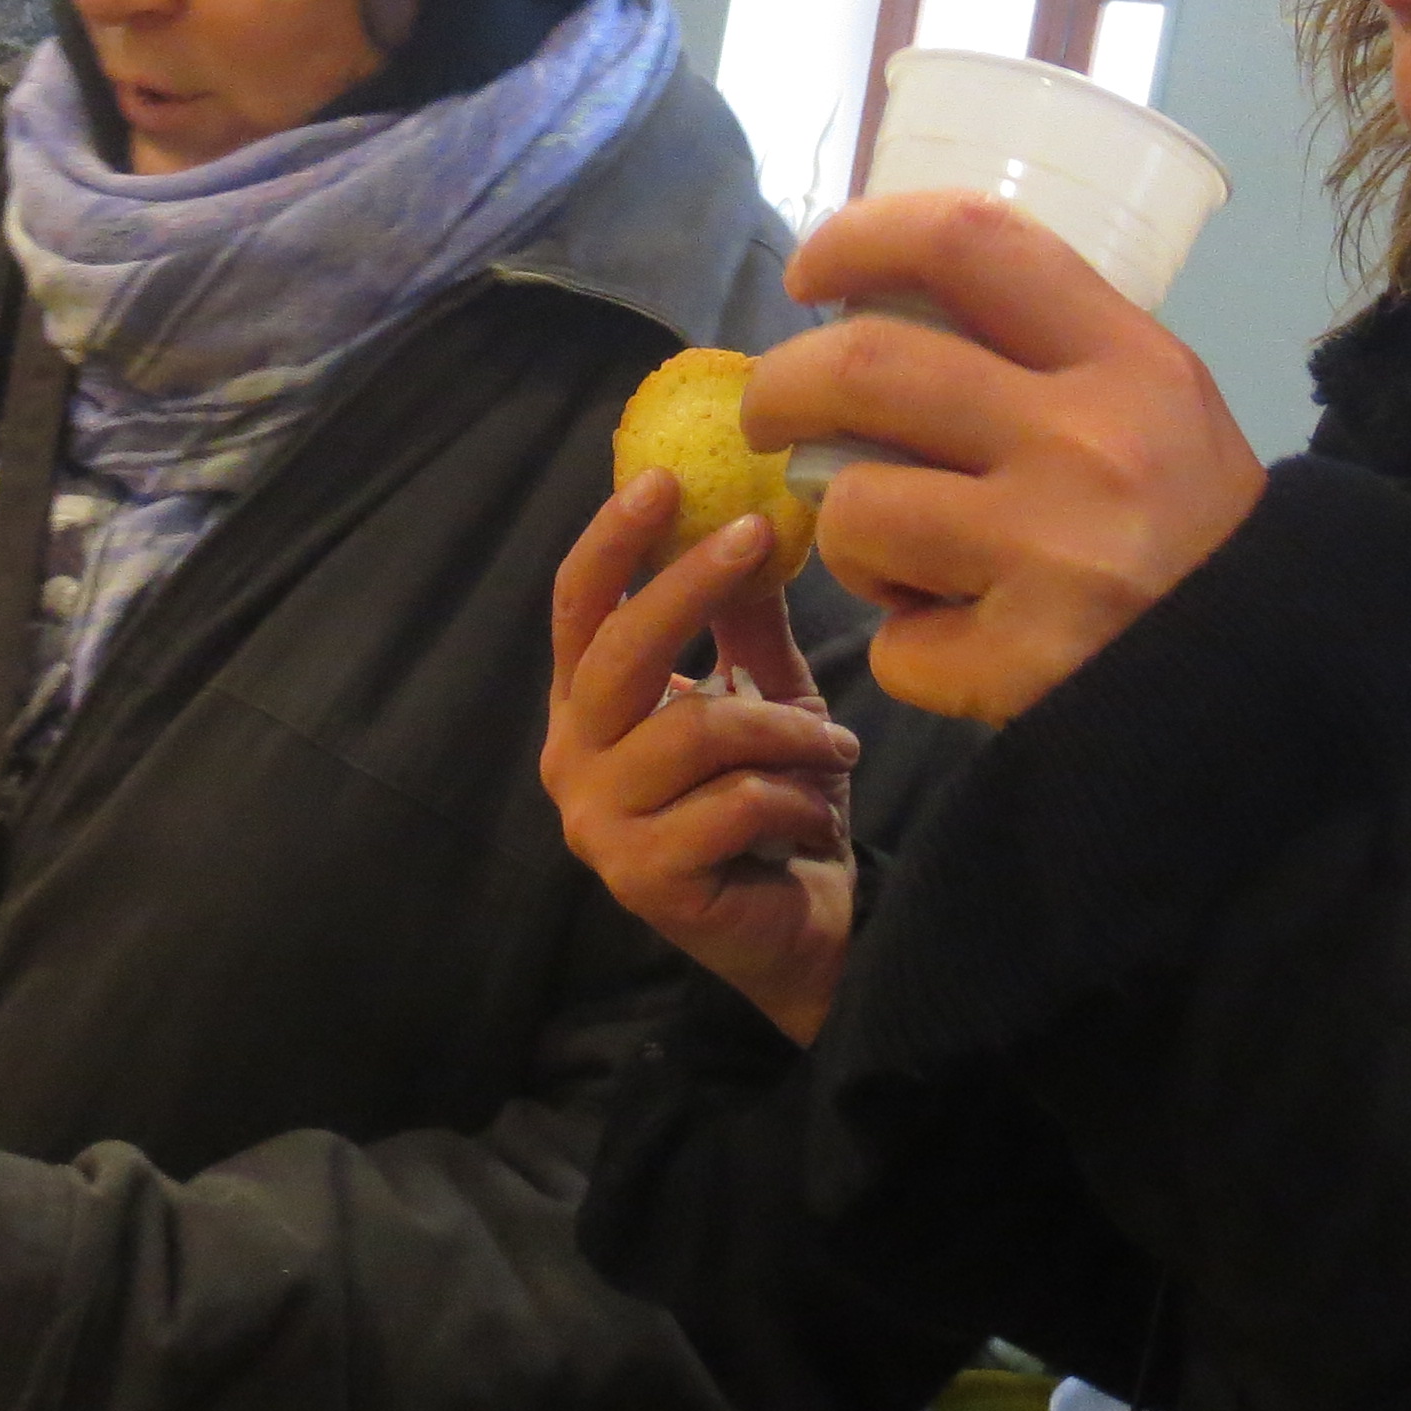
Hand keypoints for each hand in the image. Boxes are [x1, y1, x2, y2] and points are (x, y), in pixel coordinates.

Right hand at [545, 472, 863, 1044]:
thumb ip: (746, 622)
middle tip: (755, 536)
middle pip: (618, 651)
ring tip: (838, 746)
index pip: (575, 608)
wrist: (803, 933)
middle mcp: (572, 761)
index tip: (662, 477)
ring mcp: (599, 825)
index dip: (610, 540)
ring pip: (697, 729)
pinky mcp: (643, 878)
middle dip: (689, 586)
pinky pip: (732, 801)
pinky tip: (817, 814)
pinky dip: (793, 797)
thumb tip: (758, 513)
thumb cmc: (776, 809)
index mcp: (587, 709)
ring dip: (786, 728)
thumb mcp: (765, 697)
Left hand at [745, 191, 1265, 727]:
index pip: (967, 242)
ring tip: (892, 553)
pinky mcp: (1023, 666)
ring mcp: (1053, 557)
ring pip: (857, 510)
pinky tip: (960, 642)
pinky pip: (897, 644)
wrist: (1284, 679)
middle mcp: (1089, 443)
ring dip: (846, 533)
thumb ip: (1042, 353)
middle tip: (771, 414)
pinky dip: (906, 646)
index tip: (810, 272)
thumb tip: (874, 316)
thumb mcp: (1155, 402)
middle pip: (864, 367)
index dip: (861, 237)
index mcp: (1127, 359)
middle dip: (781, 387)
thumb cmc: (1192, 526)